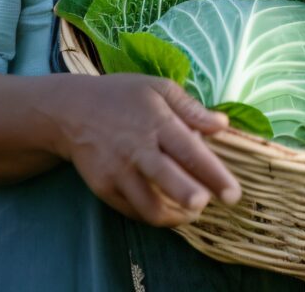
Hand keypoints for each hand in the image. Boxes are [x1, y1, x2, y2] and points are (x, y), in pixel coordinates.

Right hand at [53, 74, 242, 227]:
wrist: (71, 111)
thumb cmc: (122, 96)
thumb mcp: (158, 88)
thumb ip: (191, 109)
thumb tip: (223, 125)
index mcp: (156, 122)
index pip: (190, 152)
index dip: (214, 175)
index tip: (233, 193)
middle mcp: (136, 150)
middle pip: (168, 180)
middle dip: (191, 198)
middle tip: (209, 206)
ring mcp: (117, 172)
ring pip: (149, 206)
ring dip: (176, 216)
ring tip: (193, 211)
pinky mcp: (103, 189)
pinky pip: (133, 211)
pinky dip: (155, 216)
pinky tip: (170, 210)